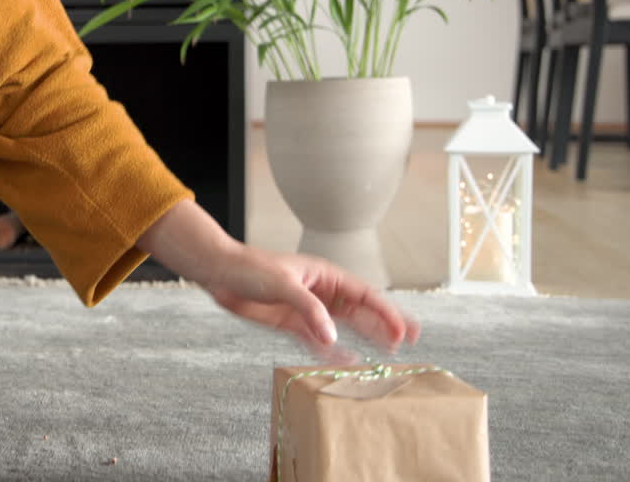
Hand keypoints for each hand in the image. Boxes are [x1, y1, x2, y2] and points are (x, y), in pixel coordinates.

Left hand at [205, 245, 419, 361]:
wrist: (220, 274)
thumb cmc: (251, 267)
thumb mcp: (284, 284)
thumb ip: (309, 310)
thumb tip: (332, 340)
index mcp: (325, 275)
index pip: (364, 294)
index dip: (385, 312)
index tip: (402, 330)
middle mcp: (321, 292)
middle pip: (360, 310)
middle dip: (384, 324)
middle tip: (409, 340)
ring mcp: (307, 310)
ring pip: (343, 326)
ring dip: (365, 338)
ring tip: (388, 351)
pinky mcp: (291, 324)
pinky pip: (318, 342)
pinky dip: (332, 353)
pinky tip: (348, 362)